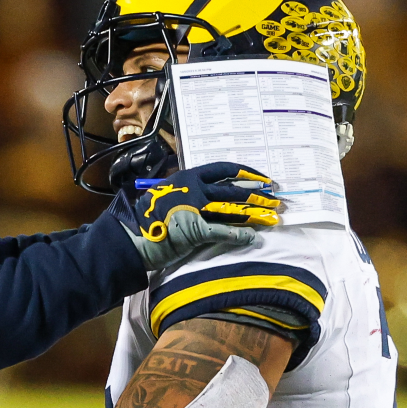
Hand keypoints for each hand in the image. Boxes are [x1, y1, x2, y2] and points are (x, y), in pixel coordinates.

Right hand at [107, 162, 279, 270]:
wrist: (131, 236)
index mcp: (187, 177)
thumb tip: (205, 192)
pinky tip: (253, 238)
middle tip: (275, 199)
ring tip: (272, 217)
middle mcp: (193, 189)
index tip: (263, 178)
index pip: (223, 169)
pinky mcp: (195, 230)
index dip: (247, 173)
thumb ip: (186, 191)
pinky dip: (240, 236)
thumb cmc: (147, 216)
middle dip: (258, 194)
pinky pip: (223, 232)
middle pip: (233, 190)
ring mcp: (195, 209)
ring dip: (255, 214)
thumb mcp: (166, 194)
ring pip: (233, 209)